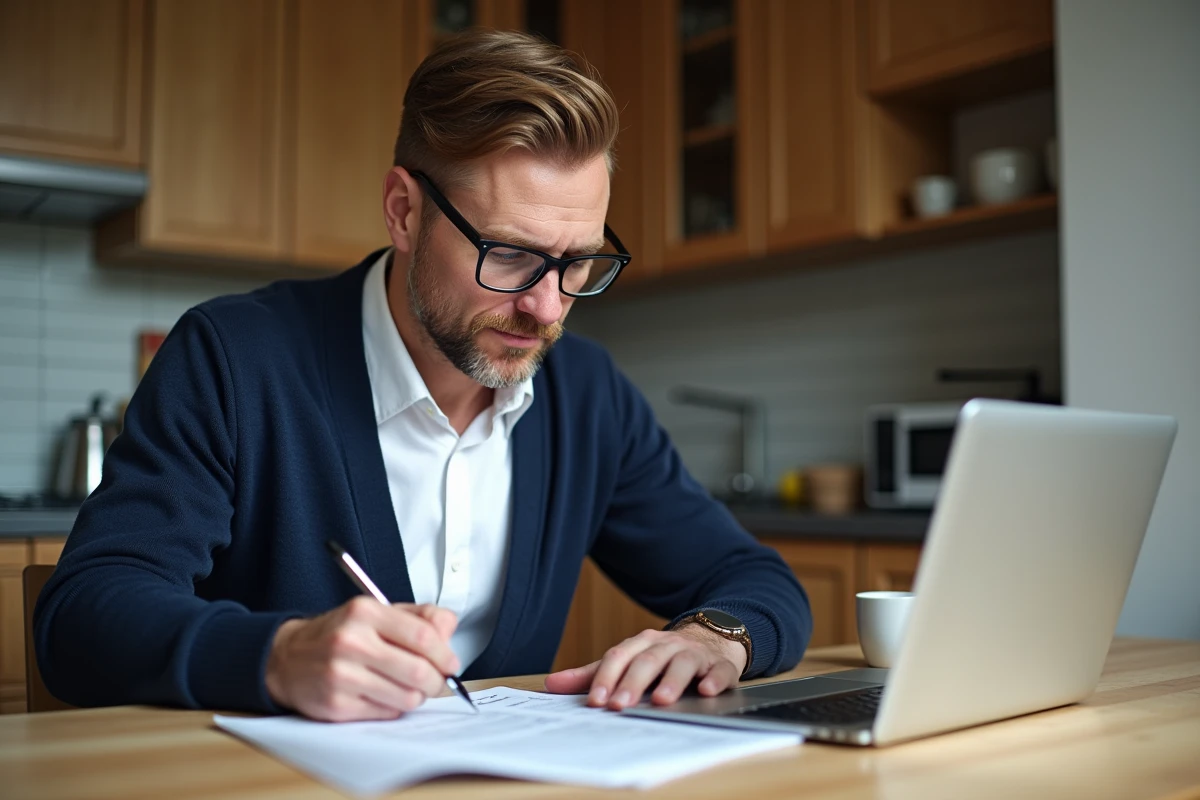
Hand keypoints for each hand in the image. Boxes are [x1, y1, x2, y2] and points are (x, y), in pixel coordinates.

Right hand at [265, 597, 458, 721]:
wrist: (287, 658)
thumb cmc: (340, 634)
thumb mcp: (376, 612)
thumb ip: (418, 616)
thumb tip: (448, 630)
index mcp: (365, 612)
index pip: (422, 636)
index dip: (444, 654)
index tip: (451, 663)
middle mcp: (351, 642)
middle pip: (417, 670)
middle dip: (437, 681)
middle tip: (438, 682)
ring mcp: (341, 675)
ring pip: (405, 697)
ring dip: (416, 696)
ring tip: (408, 688)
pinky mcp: (336, 705)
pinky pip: (386, 713)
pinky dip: (394, 708)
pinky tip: (384, 695)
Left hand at [543, 624, 746, 709]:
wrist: (710, 639)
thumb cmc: (661, 656)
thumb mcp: (627, 661)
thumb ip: (592, 674)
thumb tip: (552, 684)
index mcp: (640, 644)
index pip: (619, 657)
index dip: (606, 678)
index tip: (594, 701)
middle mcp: (666, 646)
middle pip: (647, 661)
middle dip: (633, 683)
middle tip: (619, 705)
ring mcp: (694, 654)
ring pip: (682, 664)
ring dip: (672, 681)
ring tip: (662, 700)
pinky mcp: (719, 665)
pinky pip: (718, 671)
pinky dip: (713, 680)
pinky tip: (706, 691)